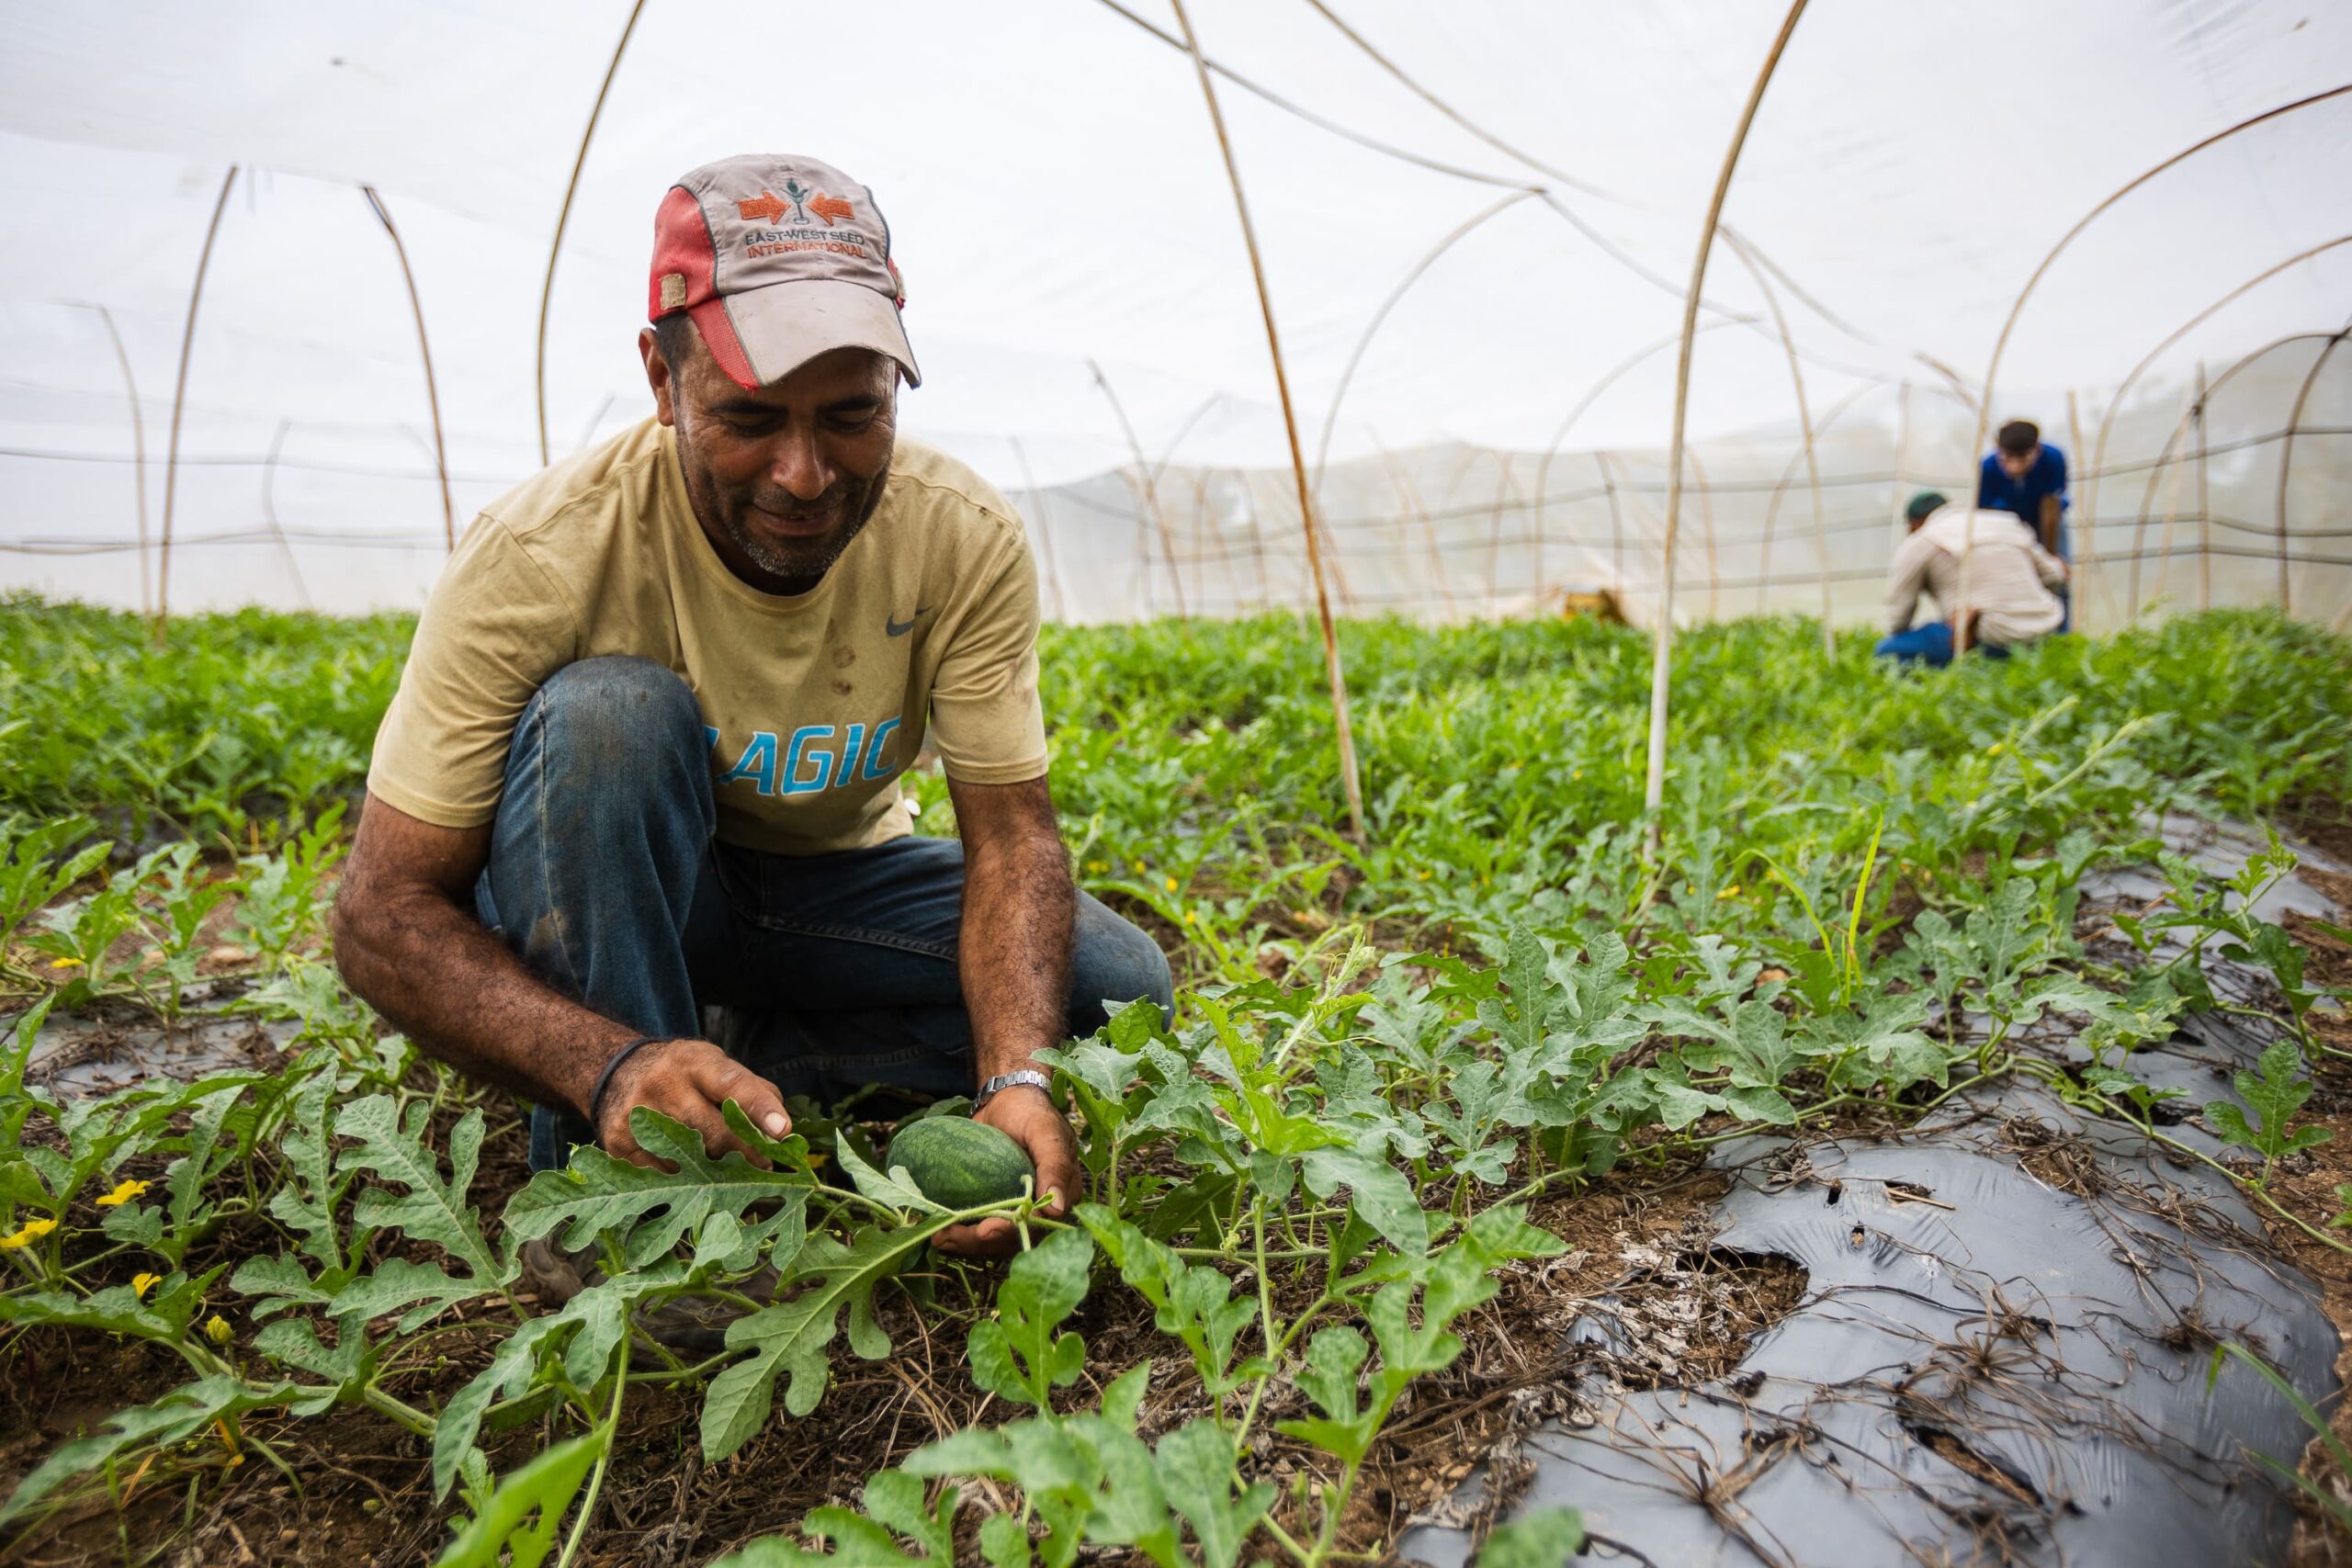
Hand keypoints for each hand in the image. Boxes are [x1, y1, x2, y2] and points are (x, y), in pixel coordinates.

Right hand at [594, 1038, 791, 1171]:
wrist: (616, 1073)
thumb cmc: (683, 1074)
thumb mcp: (715, 1066)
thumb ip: (751, 1091)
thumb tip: (781, 1130)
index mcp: (693, 1063)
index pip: (732, 1084)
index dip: (759, 1108)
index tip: (782, 1130)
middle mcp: (663, 1086)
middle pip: (713, 1132)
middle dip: (744, 1154)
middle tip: (764, 1165)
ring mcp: (636, 1117)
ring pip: (690, 1160)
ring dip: (715, 1171)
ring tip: (727, 1169)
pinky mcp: (618, 1145)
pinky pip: (664, 1175)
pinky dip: (683, 1178)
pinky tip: (688, 1170)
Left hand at [934, 1085, 1080, 1259]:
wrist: (1007, 1099)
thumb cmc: (1030, 1111)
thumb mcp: (1045, 1132)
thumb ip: (1054, 1167)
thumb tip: (1056, 1210)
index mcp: (1061, 1194)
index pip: (1036, 1222)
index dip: (1009, 1230)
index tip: (984, 1231)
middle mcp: (1041, 1207)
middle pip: (1011, 1236)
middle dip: (978, 1241)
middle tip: (946, 1237)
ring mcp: (1016, 1207)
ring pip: (993, 1238)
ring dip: (965, 1242)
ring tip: (938, 1238)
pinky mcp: (995, 1205)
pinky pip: (980, 1226)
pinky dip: (961, 1232)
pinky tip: (941, 1232)